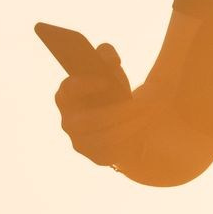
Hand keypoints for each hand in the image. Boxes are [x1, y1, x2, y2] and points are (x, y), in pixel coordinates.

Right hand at [55, 49, 140, 168]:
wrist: (122, 119)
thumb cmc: (112, 91)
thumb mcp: (111, 71)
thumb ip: (107, 56)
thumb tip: (109, 58)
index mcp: (66, 97)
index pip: (67, 90)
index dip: (84, 85)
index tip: (105, 80)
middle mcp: (68, 121)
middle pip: (87, 121)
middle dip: (115, 112)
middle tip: (139, 104)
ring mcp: (80, 142)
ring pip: (103, 138)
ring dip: (127, 126)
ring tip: (146, 116)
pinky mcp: (96, 157)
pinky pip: (112, 152)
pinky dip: (128, 140)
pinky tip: (141, 130)